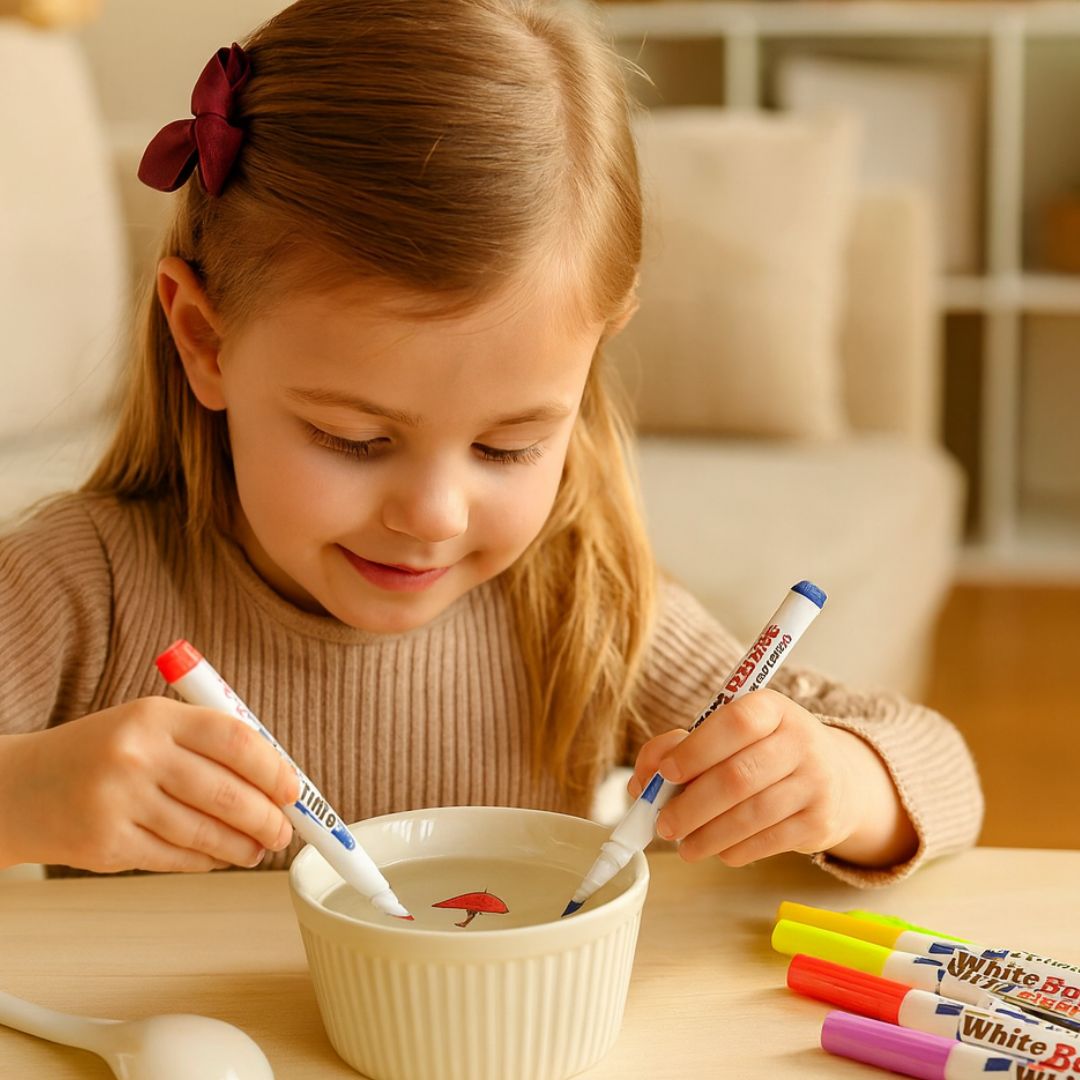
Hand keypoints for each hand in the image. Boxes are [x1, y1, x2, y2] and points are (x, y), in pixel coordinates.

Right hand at [0, 697, 297, 872]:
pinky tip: (220, 857)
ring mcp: (120, 802)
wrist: (20, 787)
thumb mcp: (150, 725)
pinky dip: (207, 860)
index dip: (273, 768)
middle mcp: (137, 755)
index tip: (293, 790)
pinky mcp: (107, 844)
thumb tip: (275, 778)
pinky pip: (176, 857)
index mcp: (156, 717)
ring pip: (204, 831)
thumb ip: (208, 744)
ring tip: (258, 848)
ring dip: (241, 845)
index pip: (234, 739)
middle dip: (267, 817)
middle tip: (284, 830)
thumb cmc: (101, 753)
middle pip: (226, 792)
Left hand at [627, 689, 916, 868]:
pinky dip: (735, 850)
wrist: (834, 778)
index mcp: (772, 708)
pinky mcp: (820, 821)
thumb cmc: (761, 752)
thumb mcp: (726, 735)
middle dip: (692, 806)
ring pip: (752, 814)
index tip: (665, 774)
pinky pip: (769, 841)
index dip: (696, 749)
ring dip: (709, 835)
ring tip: (683, 845)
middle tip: (664, 825)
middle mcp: (801, 740)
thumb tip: (643, 780)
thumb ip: (678, 749)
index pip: (736, 722)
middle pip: (739, 776)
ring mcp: (816, 782)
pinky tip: (717, 850)